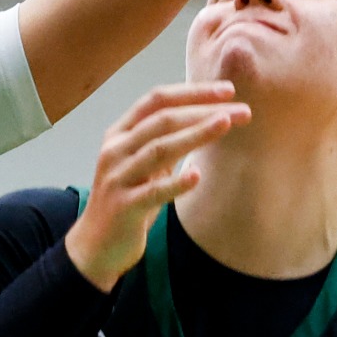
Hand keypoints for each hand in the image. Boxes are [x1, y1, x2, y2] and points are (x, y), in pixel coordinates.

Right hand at [64, 83, 248, 291]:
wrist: (95, 245)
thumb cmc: (128, 200)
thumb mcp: (145, 165)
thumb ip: (166, 141)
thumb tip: (206, 117)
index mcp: (120, 134)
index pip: (157, 100)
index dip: (192, 92)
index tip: (227, 90)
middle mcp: (115, 150)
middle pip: (162, 119)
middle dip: (203, 110)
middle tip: (241, 110)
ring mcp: (117, 177)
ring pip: (159, 148)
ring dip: (196, 134)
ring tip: (225, 124)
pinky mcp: (124, 207)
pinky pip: (153, 192)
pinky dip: (176, 183)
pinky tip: (197, 176)